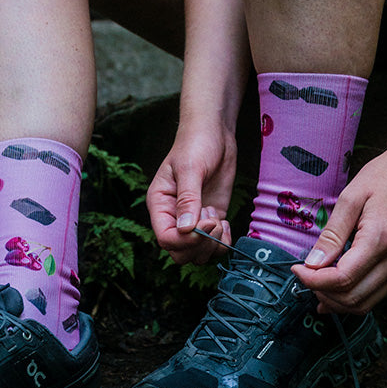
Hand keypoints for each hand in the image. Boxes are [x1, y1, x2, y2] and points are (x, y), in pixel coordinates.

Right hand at [147, 121, 237, 264]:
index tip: (207, 221)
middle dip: (200, 245)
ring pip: (197, 254)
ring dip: (212, 244)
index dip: (187, 240)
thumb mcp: (190, 169)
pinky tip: (226, 223)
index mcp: (160, 205)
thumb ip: (188, 199)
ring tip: (218, 218)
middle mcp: (173, 217)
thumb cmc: (196, 144)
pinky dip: (222, 242)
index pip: (166, 239)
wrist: (213, 133)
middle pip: (180, 253)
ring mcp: (193, 220)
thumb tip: (186, 230)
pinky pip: (213, 244)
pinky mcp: (210, 219)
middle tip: (215, 221)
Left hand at [292, 130, 386, 313]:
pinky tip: (335, 288)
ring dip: (337, 301)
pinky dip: (353, 296)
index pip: (342, 279)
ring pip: (366, 302)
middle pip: (353, 298)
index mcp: (380, 239)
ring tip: (316, 284)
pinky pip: (376, 293)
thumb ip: (332, 233)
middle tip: (304, 276)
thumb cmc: (386, 175)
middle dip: (323, 293)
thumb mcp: (351, 197)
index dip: (313, 280)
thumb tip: (313, 263)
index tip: (296, 269)